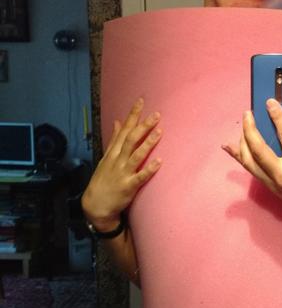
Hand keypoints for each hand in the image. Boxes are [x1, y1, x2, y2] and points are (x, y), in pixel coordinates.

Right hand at [81, 98, 161, 230]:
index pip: (123, 129)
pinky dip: (149, 169)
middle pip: (131, 139)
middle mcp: (118, 160)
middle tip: (156, 115)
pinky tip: (159, 162)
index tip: (141, 102)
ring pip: (136, 155)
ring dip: (148, 143)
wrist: (96, 205)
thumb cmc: (103, 179)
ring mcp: (123, 173)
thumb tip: (117, 122)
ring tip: (159, 132)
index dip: (132, 116)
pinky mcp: (128, 187)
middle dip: (143, 126)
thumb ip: (114, 140)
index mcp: (114, 152)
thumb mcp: (106, 157)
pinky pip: (140, 177)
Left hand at [223, 100, 281, 229]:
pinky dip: (239, 156)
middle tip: (248, 113)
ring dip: (242, 142)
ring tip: (244, 125)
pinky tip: (229, 146)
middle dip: (250, 129)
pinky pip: (250, 169)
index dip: (278, 117)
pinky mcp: (269, 187)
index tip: (270, 103)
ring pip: (250, 161)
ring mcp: (273, 184)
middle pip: (259, 150)